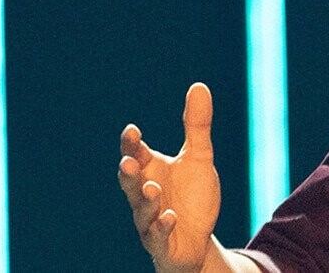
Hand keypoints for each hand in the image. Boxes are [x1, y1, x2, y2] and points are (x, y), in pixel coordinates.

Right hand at [118, 83, 221, 272]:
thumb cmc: (191, 196)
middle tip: (128, 161)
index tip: (132, 131)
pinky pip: (158, 237)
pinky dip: (162, 227)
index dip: (132, 144)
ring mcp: (151, 221)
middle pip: (131, 183)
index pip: (137, 154)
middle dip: (129, 173)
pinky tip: (170, 217)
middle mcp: (144, 195)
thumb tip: (199, 85)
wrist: (196, 240)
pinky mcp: (162, 243)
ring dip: (145, 200)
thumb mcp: (199, 157)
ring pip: (142, 211)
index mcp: (151, 171)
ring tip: (151, 188)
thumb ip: (197, 125)